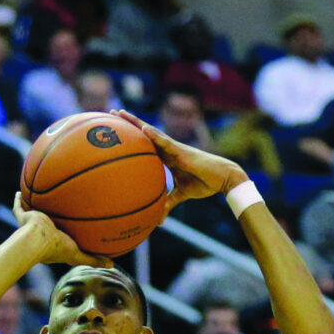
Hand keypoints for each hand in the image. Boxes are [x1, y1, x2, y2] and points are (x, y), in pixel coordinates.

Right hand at [10, 196, 89, 267]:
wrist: (37, 240)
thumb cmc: (56, 248)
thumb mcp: (78, 255)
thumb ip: (93, 259)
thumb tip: (112, 265)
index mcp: (53, 245)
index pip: (61, 240)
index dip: (66, 236)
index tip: (72, 231)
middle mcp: (41, 235)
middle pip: (47, 225)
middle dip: (52, 221)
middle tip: (58, 213)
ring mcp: (30, 226)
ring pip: (33, 215)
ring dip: (35, 209)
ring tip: (41, 200)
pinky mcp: (23, 218)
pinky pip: (18, 207)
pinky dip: (18, 200)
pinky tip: (19, 191)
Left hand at [113, 110, 247, 214]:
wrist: (223, 178)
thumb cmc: (205, 183)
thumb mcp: (182, 195)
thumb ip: (168, 203)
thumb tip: (157, 221)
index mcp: (166, 157)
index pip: (145, 144)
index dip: (132, 136)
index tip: (117, 130)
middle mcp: (168, 148)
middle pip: (145, 133)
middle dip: (129, 122)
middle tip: (111, 112)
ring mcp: (174, 147)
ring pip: (151, 132)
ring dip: (135, 122)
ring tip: (119, 113)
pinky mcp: (182, 150)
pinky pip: (165, 141)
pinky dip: (154, 135)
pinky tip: (142, 128)